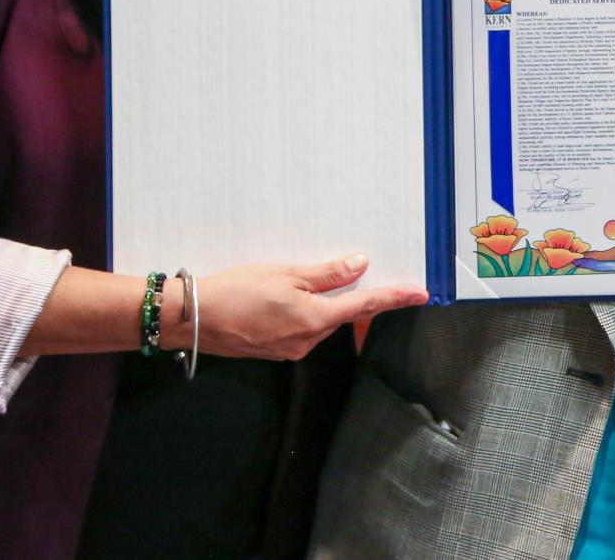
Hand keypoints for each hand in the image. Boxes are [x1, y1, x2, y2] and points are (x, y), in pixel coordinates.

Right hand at [191, 254, 426, 360]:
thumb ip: (327, 273)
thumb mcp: (286, 273)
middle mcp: (308, 340)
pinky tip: (289, 298)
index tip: (420, 294)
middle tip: (359, 270)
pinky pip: (303, 329)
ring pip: (322, 322)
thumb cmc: (236, 292)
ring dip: (325, 304)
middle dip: (353, 296)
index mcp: (315, 320)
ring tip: (307, 280)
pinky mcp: (276, 350)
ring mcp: (291, 349)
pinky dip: (307, 313)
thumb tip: (360, 265)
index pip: (366, 306)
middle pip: (343, 315)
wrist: (194, 319)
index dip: (394, 298)